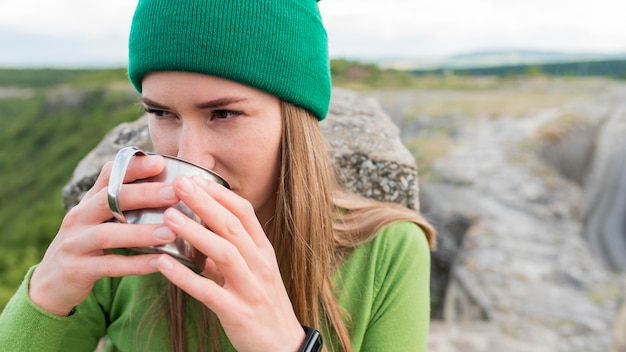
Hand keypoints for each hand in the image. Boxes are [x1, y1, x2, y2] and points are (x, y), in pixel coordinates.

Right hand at [29, 154, 179, 315]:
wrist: (49, 284)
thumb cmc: (88, 245)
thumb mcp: (100, 220)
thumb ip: (126, 204)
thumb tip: (169, 185)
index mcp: (89, 201)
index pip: (109, 175)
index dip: (133, 167)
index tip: (160, 162)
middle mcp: (79, 217)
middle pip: (109, 199)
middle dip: (143, 194)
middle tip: (174, 193)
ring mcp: (75, 243)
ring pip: (107, 234)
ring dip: (140, 233)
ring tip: (170, 232)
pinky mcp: (76, 270)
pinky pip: (109, 266)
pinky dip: (135, 264)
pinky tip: (160, 263)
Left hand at [153, 175, 305, 351]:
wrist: (282, 345)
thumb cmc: (263, 303)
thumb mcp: (254, 272)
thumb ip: (229, 251)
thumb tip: (199, 233)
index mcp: (263, 251)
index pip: (245, 213)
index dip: (220, 194)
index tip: (196, 178)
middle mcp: (260, 265)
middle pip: (232, 226)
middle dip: (205, 203)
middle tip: (180, 184)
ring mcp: (250, 288)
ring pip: (223, 253)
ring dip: (195, 233)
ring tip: (168, 216)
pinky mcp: (236, 312)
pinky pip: (208, 291)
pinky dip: (185, 277)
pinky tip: (163, 264)